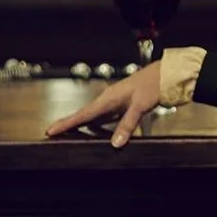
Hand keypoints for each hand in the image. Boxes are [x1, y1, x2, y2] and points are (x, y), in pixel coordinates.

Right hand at [45, 62, 161, 147]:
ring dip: (81, 125)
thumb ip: (128, 123)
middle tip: (51, 133)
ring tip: (68, 134)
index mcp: (108, 98)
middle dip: (68, 124)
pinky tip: (97, 131)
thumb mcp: (140, 105)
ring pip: (94, 116)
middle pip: (84, 115)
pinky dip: (97, 124)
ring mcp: (115, 102)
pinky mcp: (123, 104)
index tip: (50, 130)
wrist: (167, 74)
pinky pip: (105, 117)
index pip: (82, 114)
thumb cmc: (154, 84)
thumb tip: (116, 143)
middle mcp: (109, 99)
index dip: (66, 123)